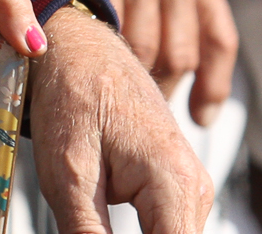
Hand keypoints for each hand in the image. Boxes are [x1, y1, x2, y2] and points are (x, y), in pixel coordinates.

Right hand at [0, 0, 238, 122]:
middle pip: (181, 54)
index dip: (214, 86)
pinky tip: (81, 59)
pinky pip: (109, 28)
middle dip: (161, 89)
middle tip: (135, 103)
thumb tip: (177, 56)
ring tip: (105, 86)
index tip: (202, 117)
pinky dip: (96, 50)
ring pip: (145, 50)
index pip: (219, 40)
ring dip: (125, 76)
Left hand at [29, 5, 213, 233]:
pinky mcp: (176, 184)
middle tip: (87, 223)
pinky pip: (165, 227)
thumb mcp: (68, 174)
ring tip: (91, 215)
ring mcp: (189, 184)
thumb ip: (88, 233)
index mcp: (174, 180)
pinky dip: (139, 232)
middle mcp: (194, 185)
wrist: (79, 47)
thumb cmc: (72, 93)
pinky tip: (102, 226)